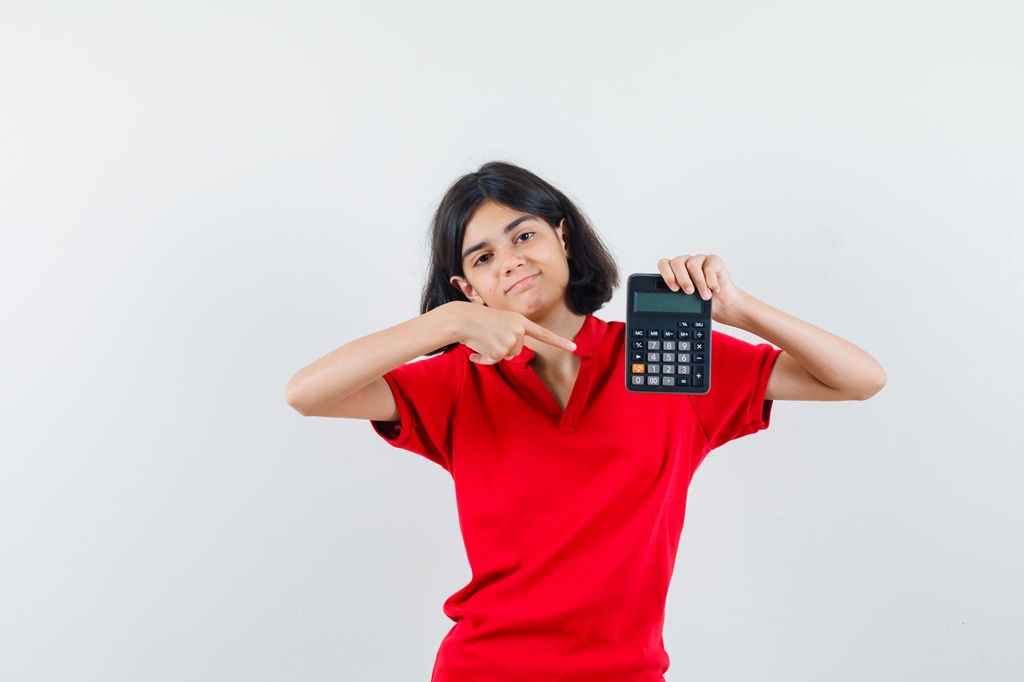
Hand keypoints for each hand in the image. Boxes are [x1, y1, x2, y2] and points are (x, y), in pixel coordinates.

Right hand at [444, 302, 576, 364]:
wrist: (461, 318)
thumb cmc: (478, 322)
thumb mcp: (500, 324)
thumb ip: (511, 336)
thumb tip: (511, 355)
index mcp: (520, 320)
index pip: (543, 333)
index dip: (559, 341)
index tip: (573, 347)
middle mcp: (519, 329)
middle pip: (518, 350)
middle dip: (504, 349)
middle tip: (489, 337)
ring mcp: (511, 338)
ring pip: (508, 356)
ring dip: (494, 353)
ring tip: (483, 340)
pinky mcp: (501, 349)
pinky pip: (496, 361)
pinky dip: (485, 358)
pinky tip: (477, 348)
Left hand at [657, 254, 745, 325]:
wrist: (722, 303)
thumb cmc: (701, 300)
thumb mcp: (686, 300)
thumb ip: (677, 296)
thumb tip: (667, 301)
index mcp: (675, 270)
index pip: (664, 264)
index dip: (666, 274)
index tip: (674, 288)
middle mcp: (685, 262)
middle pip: (677, 262)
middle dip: (682, 279)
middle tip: (689, 292)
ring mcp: (699, 259)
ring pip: (692, 264)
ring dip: (699, 282)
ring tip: (705, 296)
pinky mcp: (713, 260)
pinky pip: (709, 267)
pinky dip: (711, 281)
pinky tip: (714, 289)